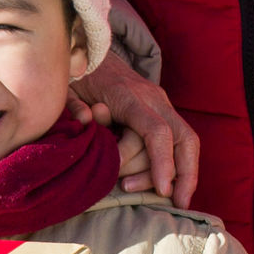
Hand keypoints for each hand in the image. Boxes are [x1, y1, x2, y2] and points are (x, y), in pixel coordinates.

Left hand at [74, 56, 198, 204]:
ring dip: (176, 172)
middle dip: (186, 174)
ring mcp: (161, 103)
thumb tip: (86, 122)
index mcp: (130, 96)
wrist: (91, 50)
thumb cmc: (77, 74)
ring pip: (187, 140)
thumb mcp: (66, 89)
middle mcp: (153, 99)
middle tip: (175, 203)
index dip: (162, 162)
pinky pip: (180, 139)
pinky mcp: (161, 109)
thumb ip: (73, 106)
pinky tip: (172, 185)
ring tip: (149, 193)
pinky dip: (179, 163)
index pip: (157, 131)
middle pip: (185, 138)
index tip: (163, 191)